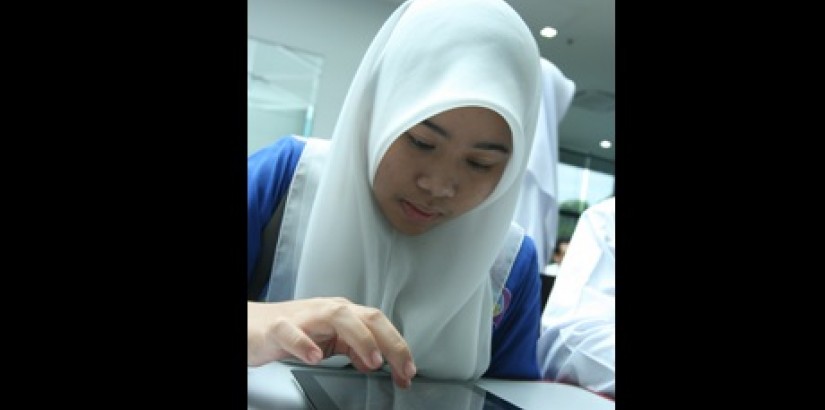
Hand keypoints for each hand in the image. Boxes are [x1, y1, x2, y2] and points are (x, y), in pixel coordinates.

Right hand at [248, 297, 416, 387]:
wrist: (252, 326)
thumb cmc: (292, 330)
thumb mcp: (329, 340)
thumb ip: (353, 348)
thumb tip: (375, 361)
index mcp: (343, 314)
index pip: (379, 324)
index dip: (398, 346)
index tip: (408, 371)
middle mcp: (328, 310)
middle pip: (367, 317)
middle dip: (389, 342)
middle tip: (401, 368)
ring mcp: (304, 317)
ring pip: (338, 317)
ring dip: (359, 338)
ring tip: (371, 360)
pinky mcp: (279, 327)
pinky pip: (293, 332)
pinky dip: (305, 343)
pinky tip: (315, 357)